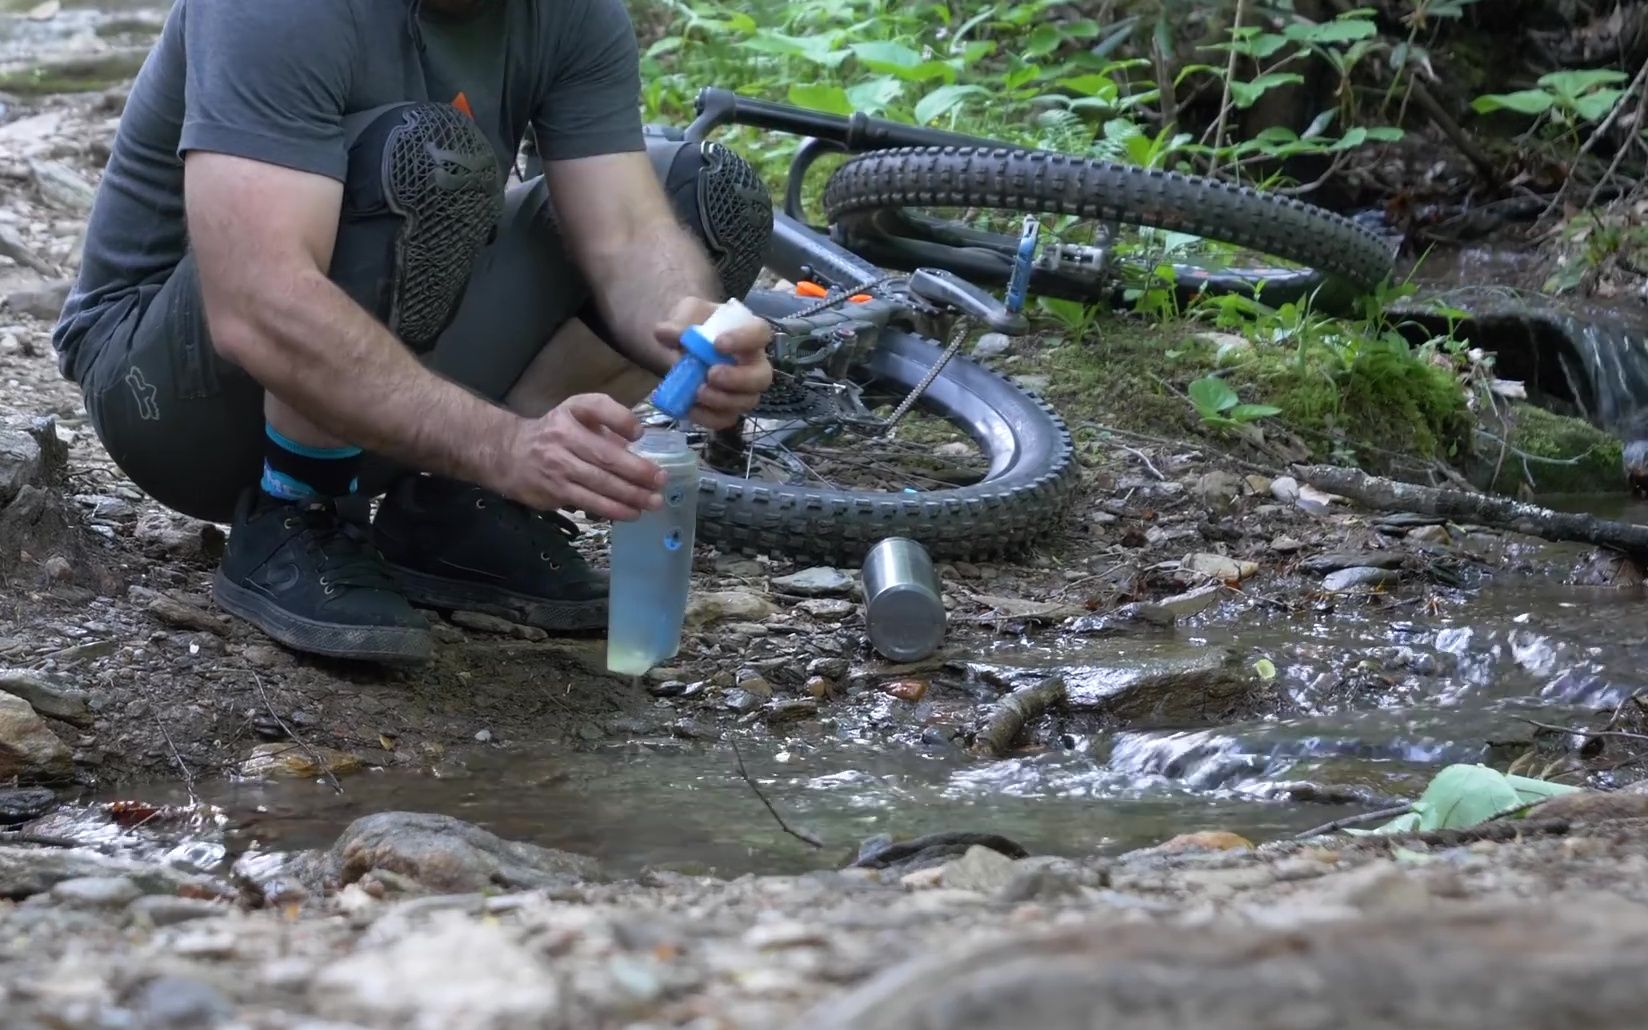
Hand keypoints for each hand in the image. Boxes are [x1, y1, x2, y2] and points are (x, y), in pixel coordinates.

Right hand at [494, 394, 666, 520]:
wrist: (509, 454)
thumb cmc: (554, 433)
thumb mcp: (575, 413)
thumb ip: (605, 421)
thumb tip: (636, 441)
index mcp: (571, 413)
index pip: (597, 408)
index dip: (621, 420)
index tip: (640, 434)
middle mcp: (562, 438)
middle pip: (605, 457)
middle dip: (637, 471)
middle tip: (661, 480)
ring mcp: (557, 467)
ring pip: (600, 484)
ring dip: (631, 496)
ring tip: (653, 502)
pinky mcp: (555, 492)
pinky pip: (589, 502)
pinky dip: (613, 510)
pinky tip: (631, 513)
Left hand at [655, 297, 773, 430]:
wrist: (684, 344)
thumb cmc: (696, 324)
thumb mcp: (687, 315)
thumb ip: (679, 323)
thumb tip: (663, 333)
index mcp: (750, 334)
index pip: (760, 333)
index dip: (744, 340)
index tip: (718, 344)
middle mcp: (754, 364)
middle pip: (762, 377)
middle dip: (738, 379)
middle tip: (711, 374)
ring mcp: (744, 390)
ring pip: (746, 402)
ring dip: (722, 400)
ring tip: (698, 392)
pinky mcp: (729, 409)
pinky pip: (726, 419)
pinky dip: (708, 417)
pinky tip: (690, 409)